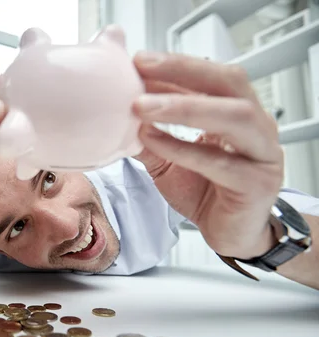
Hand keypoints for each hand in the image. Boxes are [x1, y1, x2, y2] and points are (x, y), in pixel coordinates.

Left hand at [131, 52, 283, 258]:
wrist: (231, 235)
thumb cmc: (206, 192)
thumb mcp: (168, 160)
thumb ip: (149, 136)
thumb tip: (116, 114)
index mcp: (237, 114)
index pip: (211, 77)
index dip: (176, 67)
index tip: (138, 61)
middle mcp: (256, 127)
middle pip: (229, 83)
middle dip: (184, 71)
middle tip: (142, 68)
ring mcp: (261, 154)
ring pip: (233, 117)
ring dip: (184, 107)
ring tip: (142, 106)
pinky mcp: (256, 184)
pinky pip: (219, 162)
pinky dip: (182, 148)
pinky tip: (153, 140)